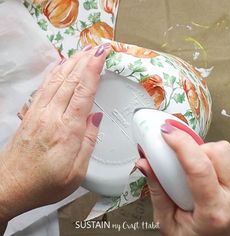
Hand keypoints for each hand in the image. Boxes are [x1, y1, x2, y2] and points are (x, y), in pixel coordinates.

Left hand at [0, 44, 109, 222]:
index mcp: (66, 131)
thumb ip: (88, 141)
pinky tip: (60, 68)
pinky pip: (44, 87)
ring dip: (71, 64)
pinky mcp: (31, 114)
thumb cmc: (44, 183)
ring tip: (82, 52)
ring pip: (57, 80)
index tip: (101, 56)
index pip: (83, 93)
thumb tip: (96, 118)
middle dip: (85, 61)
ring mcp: (38, 113)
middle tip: (96, 49)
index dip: (93, 71)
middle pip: (70, 81)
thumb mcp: (77, 172)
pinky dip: (55, 73)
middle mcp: (51, 117)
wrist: (10, 186)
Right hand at [136, 122, 229, 235]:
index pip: (199, 168)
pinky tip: (202, 169)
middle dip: (196, 147)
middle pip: (220, 152)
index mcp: (213, 210)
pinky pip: (228, 158)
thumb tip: (145, 163)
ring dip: (205, 151)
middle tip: (181, 157)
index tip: (166, 133)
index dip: (180, 144)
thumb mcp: (166, 221)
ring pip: (226, 151)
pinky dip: (211, 157)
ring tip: (191, 166)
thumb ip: (155, 190)